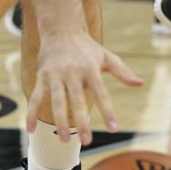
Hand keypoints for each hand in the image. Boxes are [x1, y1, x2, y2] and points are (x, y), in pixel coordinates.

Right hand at [26, 32, 143, 144]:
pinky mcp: (42, 76)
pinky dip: (31, 113)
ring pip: (57, 101)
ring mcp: (56, 75)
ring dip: (60, 121)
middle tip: (88, 141)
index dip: (107, 110)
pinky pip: (36, 97)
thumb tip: (140, 84)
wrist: (60, 28)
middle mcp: (73, 72)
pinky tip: (29, 129)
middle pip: (78, 100)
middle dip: (82, 121)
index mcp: (91, 69)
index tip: (114, 128)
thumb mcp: (106, 57)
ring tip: (65, 140)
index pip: (101, 93)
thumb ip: (122, 72)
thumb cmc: (87, 47)